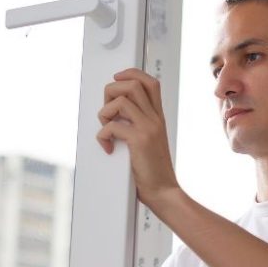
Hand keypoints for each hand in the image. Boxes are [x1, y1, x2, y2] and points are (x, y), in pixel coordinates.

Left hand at [96, 68, 178, 209]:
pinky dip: (103, 136)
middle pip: (133, 84)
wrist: (164, 192)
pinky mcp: (139, 140)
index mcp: (158, 118)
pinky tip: (108, 148)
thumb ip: (138, 127)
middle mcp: (155, 119)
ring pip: (121, 99)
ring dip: (104, 112)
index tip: (117, 79)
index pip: (150, 82)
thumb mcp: (150, 143)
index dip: (131, 74)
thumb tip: (115, 117)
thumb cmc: (154, 173)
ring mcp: (148, 128)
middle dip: (112, 90)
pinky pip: (112, 125)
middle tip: (107, 111)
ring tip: (106, 128)